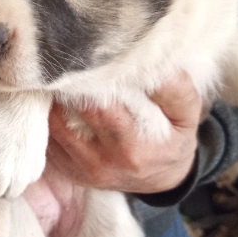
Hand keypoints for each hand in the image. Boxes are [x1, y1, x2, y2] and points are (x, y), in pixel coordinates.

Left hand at [47, 71, 201, 194]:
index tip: (89, 56)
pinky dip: (51, 118)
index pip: (102, 106)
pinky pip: (51, 141)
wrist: (163, 179)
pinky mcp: (71, 171)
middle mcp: (105, 162)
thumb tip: (155, 61)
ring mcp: (84, 169)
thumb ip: (175, 90)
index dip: (92, 80)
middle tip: (69, 59)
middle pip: (73, 114)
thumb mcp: (186, 116)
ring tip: (60, 76)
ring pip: (56, 126)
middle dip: (70, 86)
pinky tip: (57, 99)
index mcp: (134, 148)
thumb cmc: (172, 139)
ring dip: (56, 100)